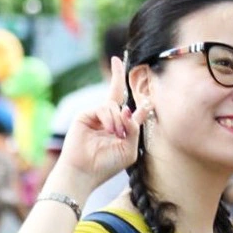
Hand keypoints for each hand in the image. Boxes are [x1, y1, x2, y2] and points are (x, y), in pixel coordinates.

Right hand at [52, 58, 141, 196]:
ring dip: (119, 120)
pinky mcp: (85, 115)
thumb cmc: (107, 165)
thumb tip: (130, 108)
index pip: (131, 112)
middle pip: (115, 94)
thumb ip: (134, 128)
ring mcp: (95, 117)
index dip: (140, 104)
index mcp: (120, 129)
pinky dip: (110, 119)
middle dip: (116, 76)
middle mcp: (108, 120)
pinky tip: (110, 131)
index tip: (148, 97)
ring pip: (115, 106)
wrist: (84, 172)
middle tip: (116, 60)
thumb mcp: (128, 148)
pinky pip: (104, 109)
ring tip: (117, 135)